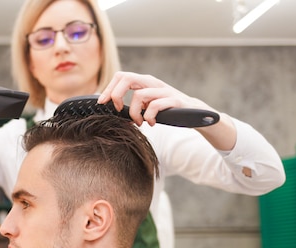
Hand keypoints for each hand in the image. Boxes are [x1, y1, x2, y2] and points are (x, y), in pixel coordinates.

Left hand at [97, 72, 213, 126]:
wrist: (193, 113)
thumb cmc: (165, 111)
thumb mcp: (146, 105)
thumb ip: (132, 105)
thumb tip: (112, 112)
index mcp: (144, 82)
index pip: (121, 76)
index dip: (109, 88)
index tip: (102, 103)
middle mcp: (152, 83)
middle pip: (127, 78)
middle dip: (117, 95)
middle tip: (118, 110)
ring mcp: (163, 90)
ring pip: (139, 95)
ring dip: (135, 113)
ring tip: (139, 122)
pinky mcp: (174, 101)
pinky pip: (155, 106)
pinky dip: (149, 117)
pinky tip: (151, 123)